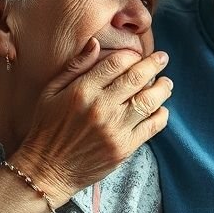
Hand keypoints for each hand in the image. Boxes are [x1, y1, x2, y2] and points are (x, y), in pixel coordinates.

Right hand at [12, 38, 172, 200]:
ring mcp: (114, 129)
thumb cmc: (47, 127)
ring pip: (149, 101)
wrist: (47, 170)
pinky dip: (161, 115)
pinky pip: (152, 127)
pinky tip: (160, 109)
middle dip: (154, 64)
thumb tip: (96, 42)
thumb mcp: (51, 91)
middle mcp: (101, 107)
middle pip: (137, 78)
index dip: (131, 55)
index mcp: (82, 90)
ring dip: (162, 88)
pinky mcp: (124, 148)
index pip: (117, 62)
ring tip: (166, 83)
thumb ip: (76, 66)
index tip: (138, 54)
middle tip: (162, 58)